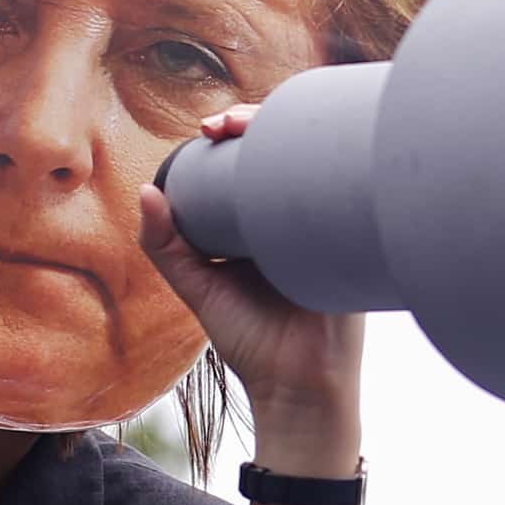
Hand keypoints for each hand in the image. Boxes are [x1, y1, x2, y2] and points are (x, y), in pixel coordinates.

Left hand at [137, 104, 367, 458]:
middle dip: (260, 118)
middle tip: (225, 125)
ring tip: (252, 127)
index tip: (209, 129)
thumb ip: (168, 249)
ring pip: (321, 160)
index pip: (254, 160)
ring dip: (295, 127)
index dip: (236, 131)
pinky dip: (343, 161)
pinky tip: (322, 140)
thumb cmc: (254, 341)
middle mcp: (301, 217)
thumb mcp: (200, 289)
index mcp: (266, 221)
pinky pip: (354, 194)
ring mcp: (332, 225)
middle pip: (289, 149)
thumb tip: (146, 192)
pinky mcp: (358, 240)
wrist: (300, 387)